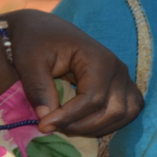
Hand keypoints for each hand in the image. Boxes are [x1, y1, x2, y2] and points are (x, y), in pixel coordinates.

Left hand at [2, 9, 143, 135]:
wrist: (43, 29)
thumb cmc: (35, 42)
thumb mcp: (29, 62)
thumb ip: (38, 89)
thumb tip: (46, 118)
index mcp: (99, 59)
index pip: (93, 99)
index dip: (69, 117)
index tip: (43, 125)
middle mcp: (118, 69)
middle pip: (113, 111)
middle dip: (82, 126)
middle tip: (52, 127)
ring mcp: (124, 78)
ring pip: (124, 115)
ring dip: (97, 128)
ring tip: (66, 127)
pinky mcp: (122, 86)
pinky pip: (127, 112)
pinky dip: (109, 123)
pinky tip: (82, 125)